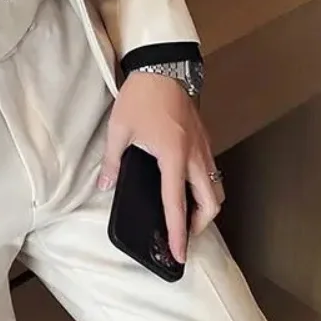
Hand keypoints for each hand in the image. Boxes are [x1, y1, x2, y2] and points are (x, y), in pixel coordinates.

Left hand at [97, 71, 224, 263]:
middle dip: (200, 224)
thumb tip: (104, 187)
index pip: (177, 204)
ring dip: (206, 207)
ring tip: (186, 215)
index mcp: (173, 157)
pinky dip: (205, 187)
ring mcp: (204, 146)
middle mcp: (195, 156)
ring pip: (216, 187)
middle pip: (210, 202)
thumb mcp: (119, 129)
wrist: (163, 65)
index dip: (178, 233)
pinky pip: (212, 171)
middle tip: (183, 234)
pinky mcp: (204, 137)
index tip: (180, 254)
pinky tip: (187, 186)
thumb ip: (113, 161)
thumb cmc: (140, 97)